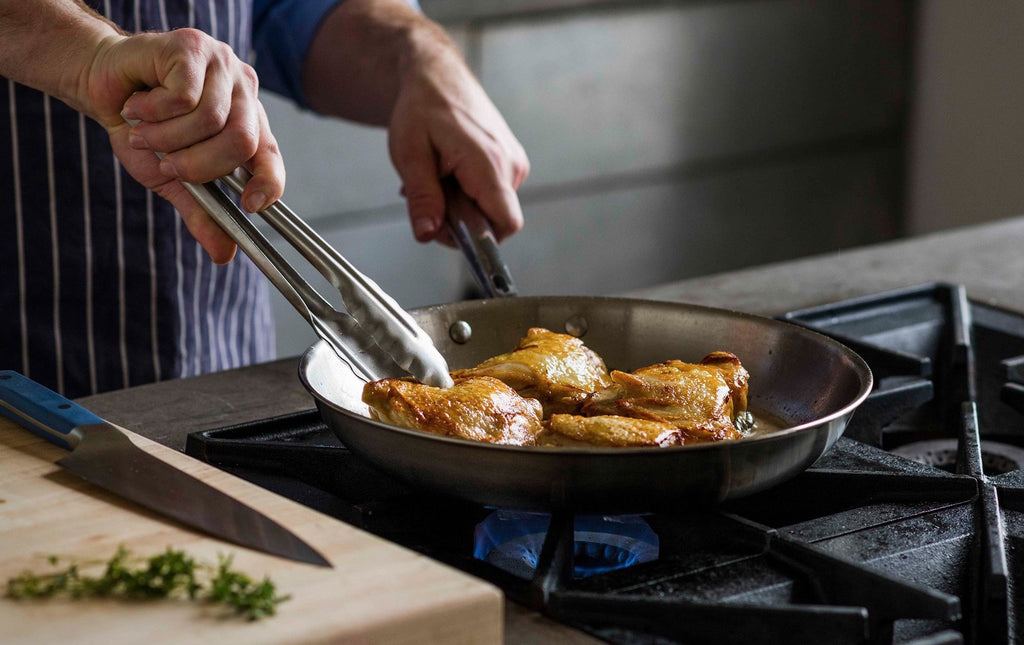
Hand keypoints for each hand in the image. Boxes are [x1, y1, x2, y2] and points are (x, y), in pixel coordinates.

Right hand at [83, 29, 285, 262]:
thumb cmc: (142, 129)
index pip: (271, 156)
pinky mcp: (194, 47)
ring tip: (145, 131)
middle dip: (198, 165)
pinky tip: (138, 106)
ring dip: (168, 137)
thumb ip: (202, 211)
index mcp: (247, 123)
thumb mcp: (172, 179)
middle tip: (168, 163)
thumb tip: (223, 255)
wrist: (102, 86)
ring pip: (209, 120)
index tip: (250, 206)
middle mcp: (243, 93)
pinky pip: (184, 97)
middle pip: (241, 142)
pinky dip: (154, 111)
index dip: (269, 183)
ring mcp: (222, 66)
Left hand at [388, 44, 529, 245]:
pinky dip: (467, 192)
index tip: (447, 229)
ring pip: (491, 208)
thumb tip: (428, 234)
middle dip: (459, 219)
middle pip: (494, 221)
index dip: (479, 239)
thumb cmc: (422, 108)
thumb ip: (422, 198)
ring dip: (460, 205)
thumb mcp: (410, 154)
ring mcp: (514, 163)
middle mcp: (511, 165)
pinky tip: (448, 172)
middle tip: (428, 193)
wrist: (437, 76)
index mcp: (489, 164)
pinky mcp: (511, 162)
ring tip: (436, 176)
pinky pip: (492, 193)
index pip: (506, 225)